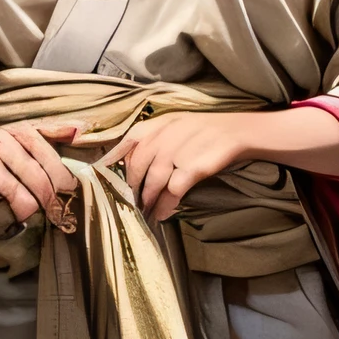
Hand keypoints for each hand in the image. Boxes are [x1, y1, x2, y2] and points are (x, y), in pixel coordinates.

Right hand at [0, 119, 84, 228]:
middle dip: (48, 199)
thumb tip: (79, 129)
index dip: (62, 177)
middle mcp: (2, 142)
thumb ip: (50, 132)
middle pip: (35, 177)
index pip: (48, 157)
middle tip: (55, 213)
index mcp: (20, 131)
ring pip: (15, 192)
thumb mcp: (23, 136)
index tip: (71, 192)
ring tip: (27, 212)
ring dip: (25, 207)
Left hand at [107, 112, 255, 220]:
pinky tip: (163, 214)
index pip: (127, 142)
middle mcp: (163, 137)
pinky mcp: (191, 168)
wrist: (237, 131)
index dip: (112, 160)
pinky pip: (172, 192)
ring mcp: (177, 152)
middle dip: (132, 188)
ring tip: (145, 212)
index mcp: (157, 124)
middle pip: (137, 167)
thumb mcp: (176, 124)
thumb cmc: (204, 131)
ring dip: (147, 200)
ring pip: (152, 182)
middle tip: (130, 202)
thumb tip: (130, 162)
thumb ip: (154, 139)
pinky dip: (166, 206)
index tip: (102, 176)